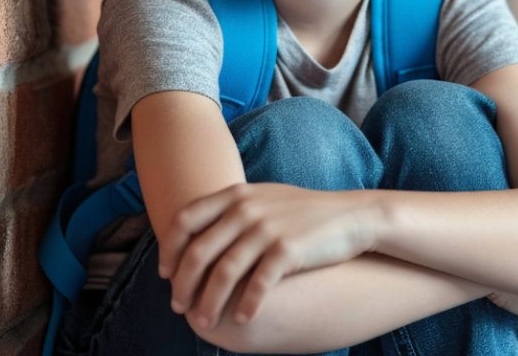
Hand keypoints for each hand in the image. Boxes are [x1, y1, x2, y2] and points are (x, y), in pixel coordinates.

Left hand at [157, 183, 382, 329]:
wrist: (351, 216)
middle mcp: (247, 210)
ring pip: (223, 274)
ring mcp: (267, 229)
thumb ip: (231, 209)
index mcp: (236, 195)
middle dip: (183, 285)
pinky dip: (246, 306)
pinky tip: (243, 320)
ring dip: (209, 303)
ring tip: (205, 322)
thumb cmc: (304, 212)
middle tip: (179, 307)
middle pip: (198, 253)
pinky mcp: (288, 250)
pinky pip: (257, 285)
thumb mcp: (265, 198)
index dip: (169, 249)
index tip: (166, 273)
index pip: (184, 220)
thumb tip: (194, 237)